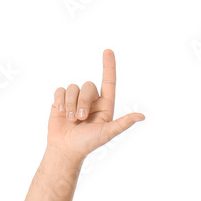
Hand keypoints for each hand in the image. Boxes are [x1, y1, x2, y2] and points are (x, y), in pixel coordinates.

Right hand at [46, 48, 144, 163]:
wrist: (66, 149)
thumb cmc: (88, 143)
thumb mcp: (107, 133)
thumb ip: (123, 123)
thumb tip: (142, 116)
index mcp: (105, 105)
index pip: (109, 82)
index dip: (109, 66)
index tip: (108, 50)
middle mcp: (91, 100)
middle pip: (87, 86)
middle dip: (83, 101)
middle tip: (81, 118)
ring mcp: (76, 99)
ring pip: (73, 87)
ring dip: (70, 104)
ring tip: (71, 120)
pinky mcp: (61, 100)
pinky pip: (60, 90)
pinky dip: (59, 100)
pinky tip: (59, 111)